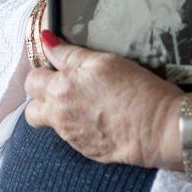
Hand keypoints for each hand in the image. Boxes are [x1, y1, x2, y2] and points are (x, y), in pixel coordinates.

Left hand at [25, 33, 183, 167]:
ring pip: (53, 123)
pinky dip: (81, 125)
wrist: (159, 128)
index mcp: (61, 91)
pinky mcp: (86, 150)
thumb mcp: (104, 61)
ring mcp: (72, 138)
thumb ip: (70, 53)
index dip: (44, 69)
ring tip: (88, 99)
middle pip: (31, 110)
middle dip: (42, 96)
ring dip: (62, 111)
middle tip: (65, 84)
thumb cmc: (136, 90)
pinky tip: (103, 114)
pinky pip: (73, 136)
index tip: (58, 64)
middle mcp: (60, 117)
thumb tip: (47, 40)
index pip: (32, 80)